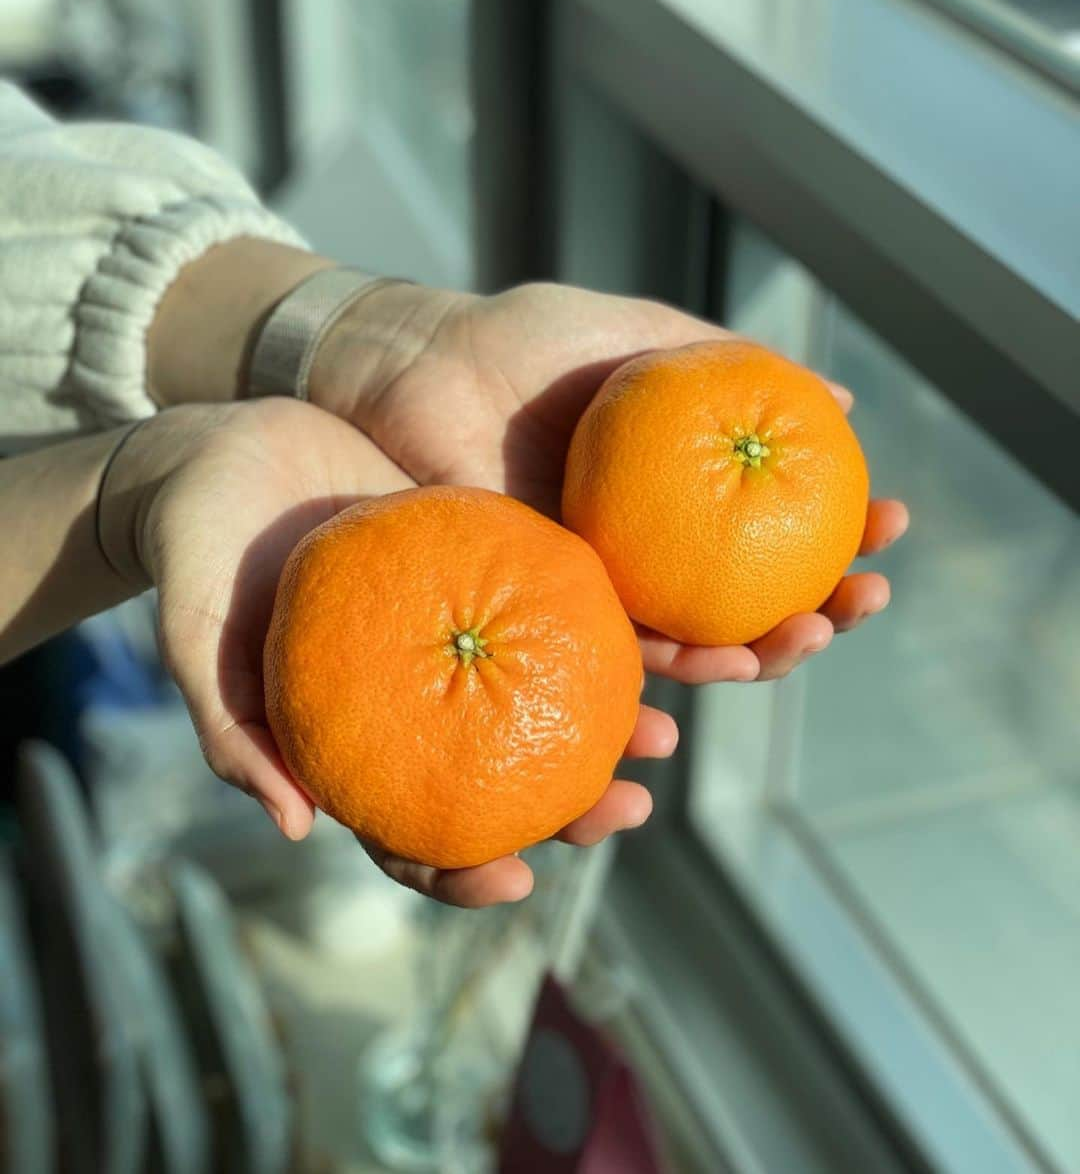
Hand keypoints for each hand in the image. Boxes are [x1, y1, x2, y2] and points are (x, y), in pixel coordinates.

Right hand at [103, 399, 673, 906]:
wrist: (223, 453)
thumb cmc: (195, 552)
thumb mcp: (196, 637)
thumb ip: (232, 728)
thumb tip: (296, 829)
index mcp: (354, 738)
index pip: (409, 833)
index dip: (459, 872)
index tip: (517, 883)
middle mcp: (414, 698)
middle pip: (500, 779)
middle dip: (569, 810)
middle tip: (628, 810)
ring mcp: (450, 635)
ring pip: (539, 700)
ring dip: (607, 726)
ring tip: (666, 732)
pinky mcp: (477, 564)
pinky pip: (545, 607)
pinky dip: (597, 630)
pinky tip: (648, 638)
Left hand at [309, 281, 909, 683]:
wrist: (420, 366)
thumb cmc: (521, 340)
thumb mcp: (638, 334)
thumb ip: (727, 364)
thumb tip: (842, 395)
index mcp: (673, 490)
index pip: (776, 525)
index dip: (839, 535)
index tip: (889, 523)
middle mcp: (644, 547)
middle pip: (748, 601)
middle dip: (818, 613)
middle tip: (865, 601)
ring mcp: (597, 585)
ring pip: (692, 645)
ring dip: (760, 655)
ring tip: (806, 640)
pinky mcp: (542, 612)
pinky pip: (613, 658)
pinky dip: (669, 675)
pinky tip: (719, 667)